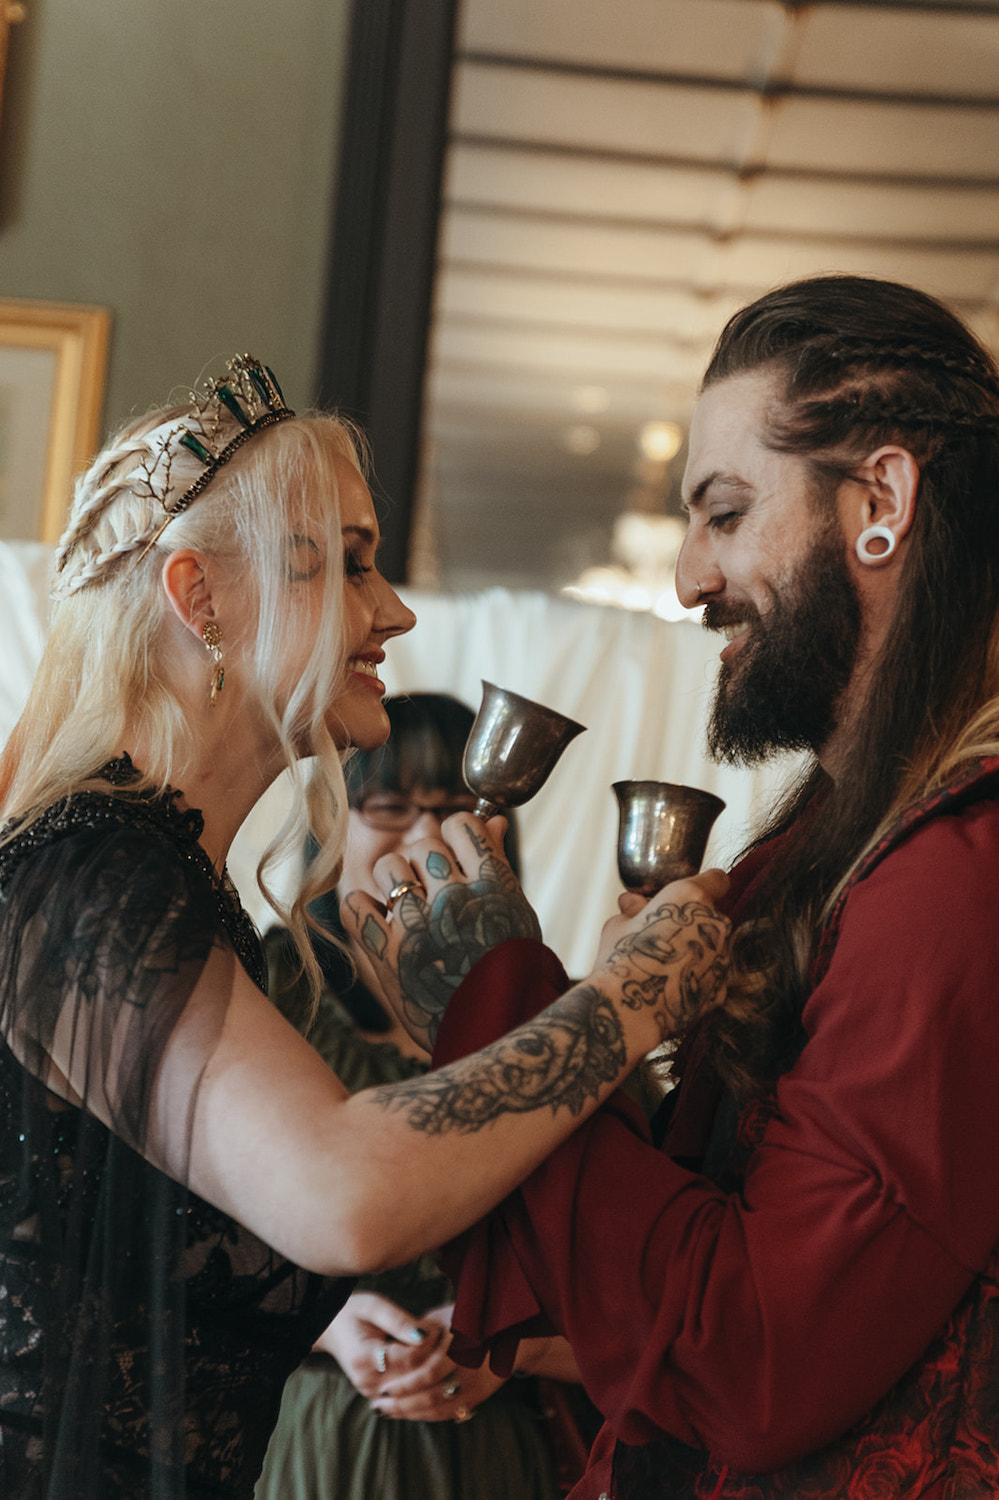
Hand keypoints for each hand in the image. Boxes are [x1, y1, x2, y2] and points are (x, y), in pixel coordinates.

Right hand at [315, 1292, 444, 1395]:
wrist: (330, 1330)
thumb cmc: (353, 1312)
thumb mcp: (373, 1306)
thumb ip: (398, 1320)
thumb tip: (425, 1335)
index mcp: (364, 1358)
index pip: (411, 1358)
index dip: (430, 1341)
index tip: (438, 1324)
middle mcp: (368, 1383)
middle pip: (417, 1379)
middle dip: (438, 1357)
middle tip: (448, 1336)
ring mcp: (373, 1394)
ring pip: (417, 1392)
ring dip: (435, 1371)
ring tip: (443, 1347)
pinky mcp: (380, 1397)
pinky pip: (410, 1397)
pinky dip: (426, 1383)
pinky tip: (435, 1364)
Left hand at [340, 815, 540, 1048]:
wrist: (495, 1039)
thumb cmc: (512, 973)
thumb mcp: (517, 913)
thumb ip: (499, 863)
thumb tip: (494, 819)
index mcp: (495, 885)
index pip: (461, 824)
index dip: (455, 836)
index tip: (455, 857)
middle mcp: (456, 900)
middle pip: (423, 843)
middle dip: (426, 864)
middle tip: (434, 893)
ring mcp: (419, 927)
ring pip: (388, 867)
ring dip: (395, 883)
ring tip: (409, 911)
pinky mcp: (386, 955)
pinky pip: (354, 904)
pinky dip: (362, 910)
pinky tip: (381, 924)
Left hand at [368, 1303, 506, 1422]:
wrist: (510, 1333)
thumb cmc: (468, 1318)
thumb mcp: (444, 1315)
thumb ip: (421, 1331)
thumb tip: (393, 1343)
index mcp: (460, 1343)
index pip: (429, 1373)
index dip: (405, 1384)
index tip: (383, 1388)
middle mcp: (470, 1367)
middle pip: (431, 1395)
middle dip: (401, 1404)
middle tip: (378, 1406)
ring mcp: (476, 1385)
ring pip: (439, 1408)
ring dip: (410, 1413)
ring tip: (388, 1412)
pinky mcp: (478, 1397)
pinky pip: (450, 1413)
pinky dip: (428, 1416)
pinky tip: (410, 1413)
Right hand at [589, 868, 730, 1043]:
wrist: (629, 1009)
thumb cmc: (620, 960)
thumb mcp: (618, 924)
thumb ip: (634, 910)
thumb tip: (633, 902)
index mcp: (691, 897)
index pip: (717, 880)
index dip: (705, 886)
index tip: (688, 899)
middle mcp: (715, 923)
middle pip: (712, 917)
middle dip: (693, 924)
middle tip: (663, 936)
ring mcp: (722, 958)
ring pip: (713, 948)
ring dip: (696, 952)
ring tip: (665, 968)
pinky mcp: (721, 989)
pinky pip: (712, 977)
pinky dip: (697, 979)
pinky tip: (672, 987)